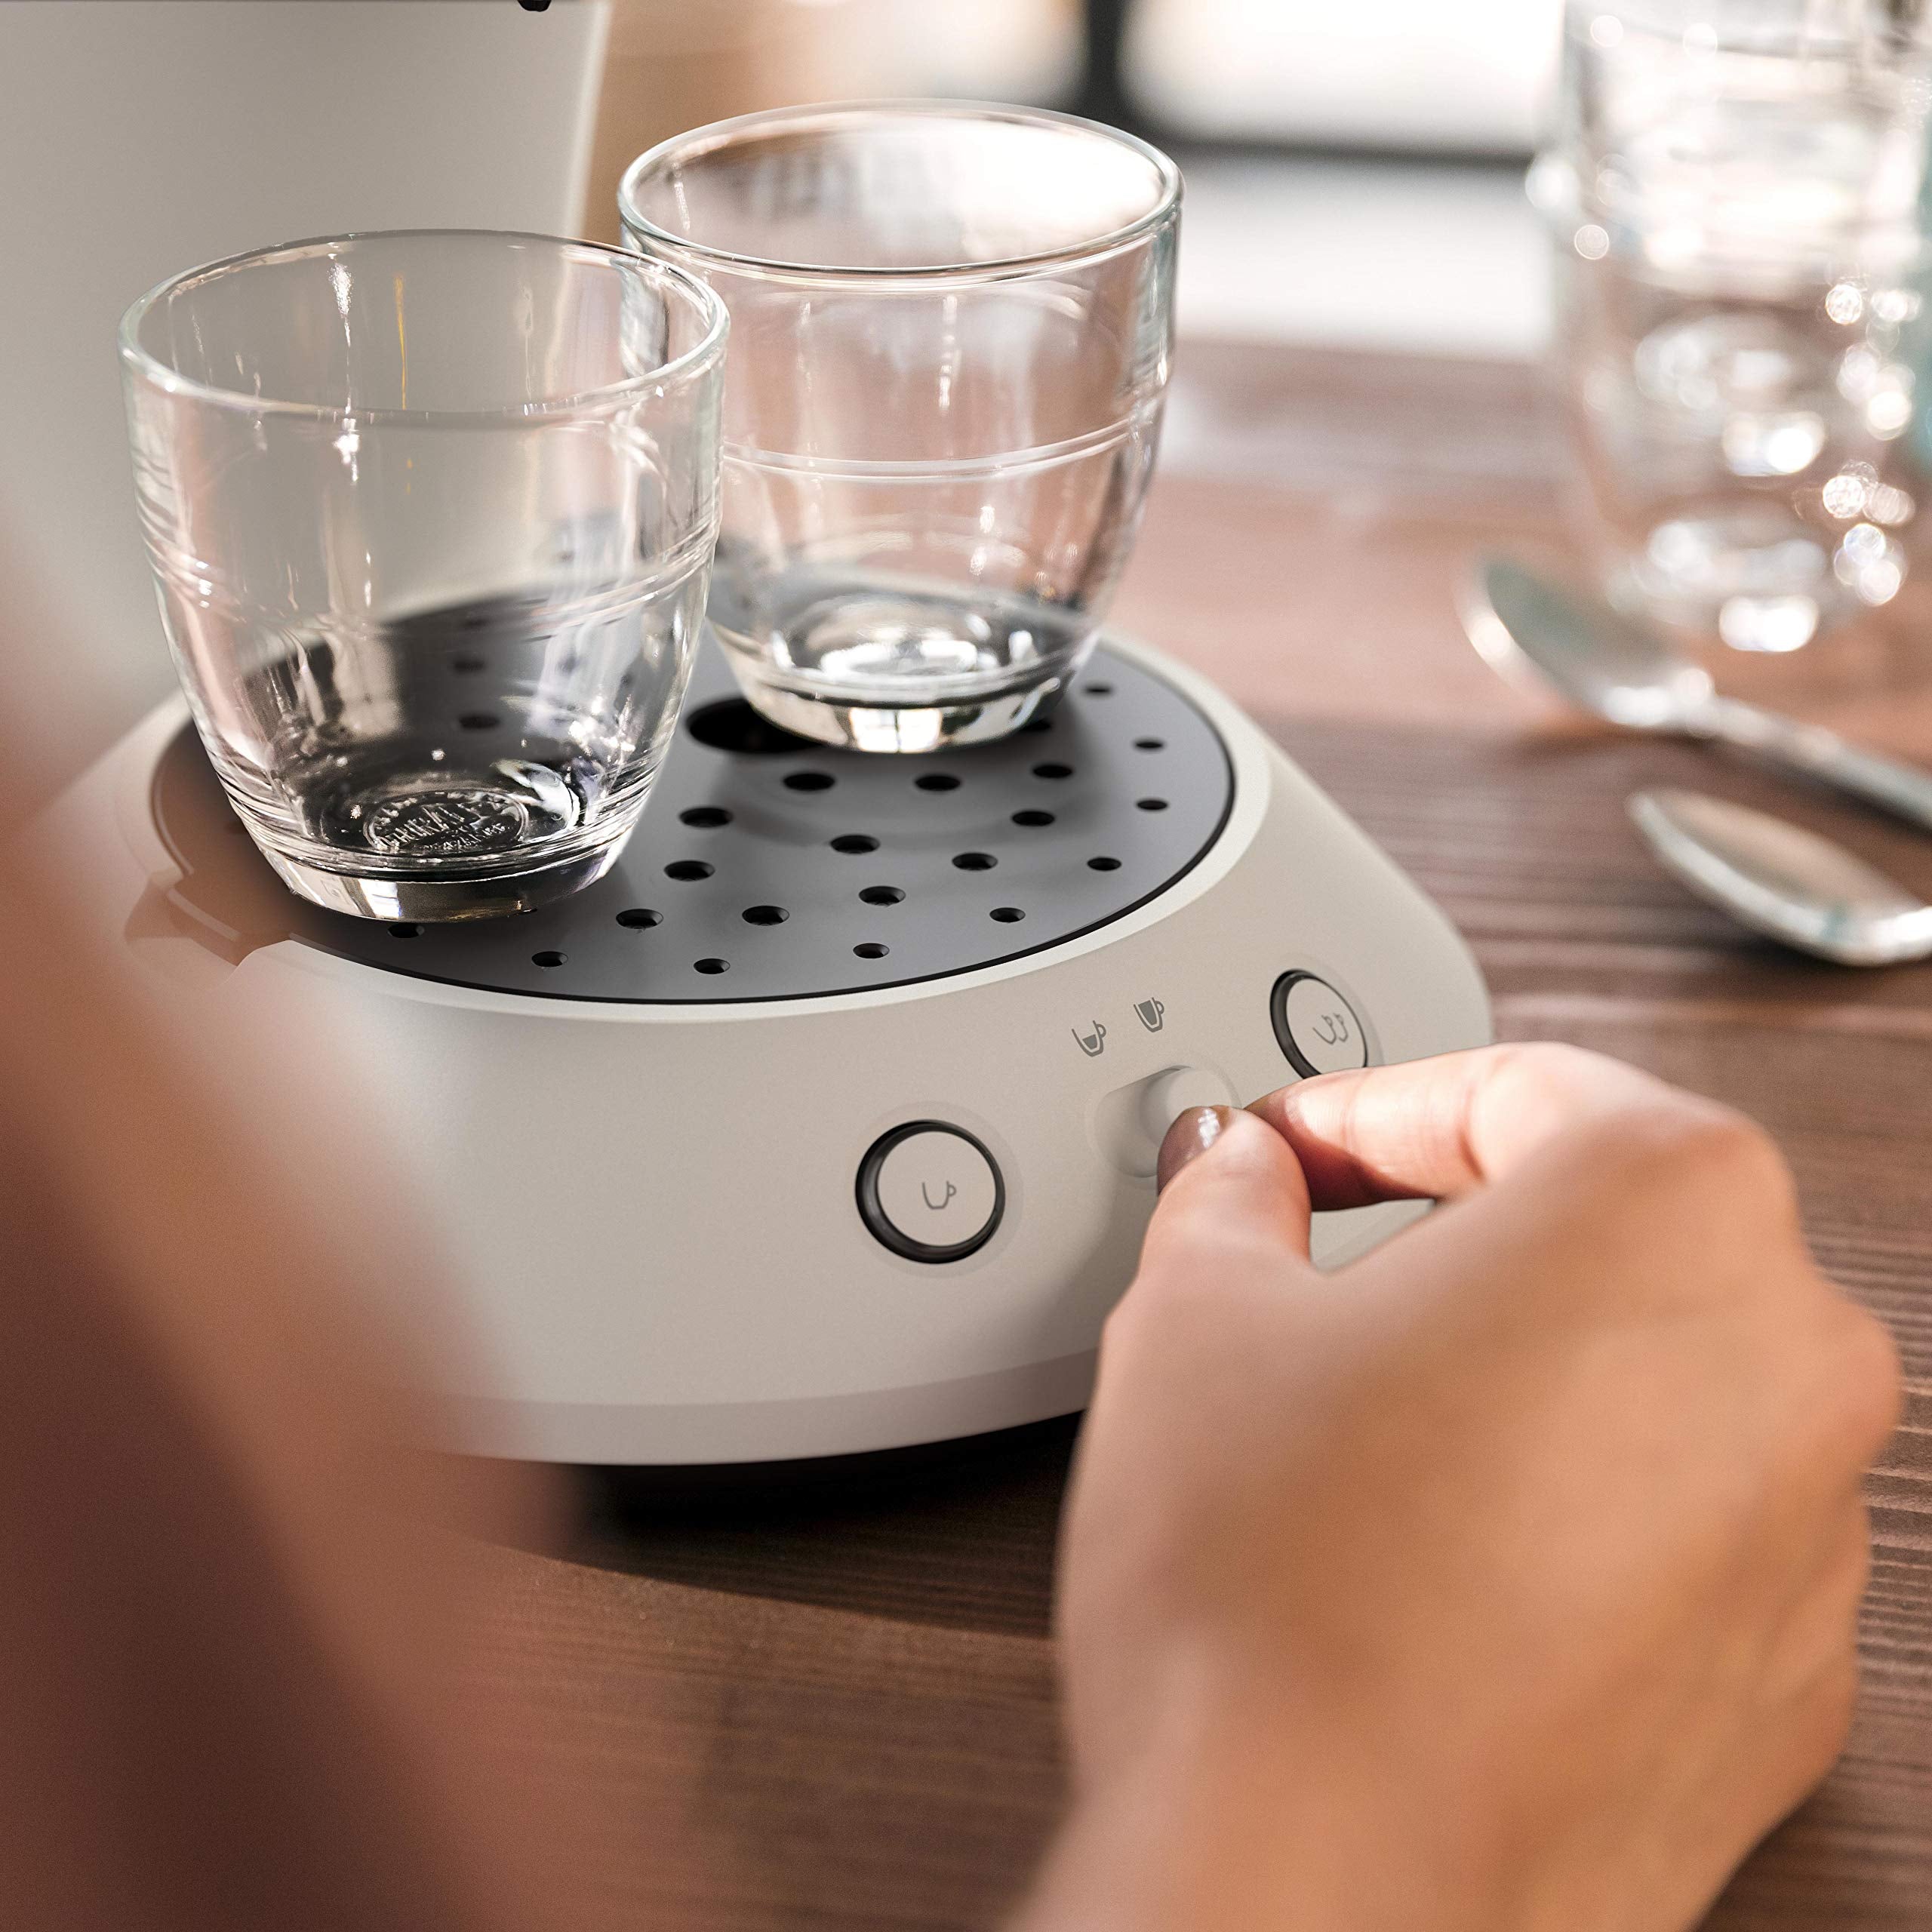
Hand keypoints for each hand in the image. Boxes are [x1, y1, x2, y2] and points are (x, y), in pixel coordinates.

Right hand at [1019, 1045, 1898, 1931]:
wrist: (1322, 1889)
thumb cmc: (1271, 1590)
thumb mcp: (1195, 1314)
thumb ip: (1232, 1196)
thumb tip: (1244, 1171)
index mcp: (1671, 1204)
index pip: (1513, 1086)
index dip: (1367, 1108)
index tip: (1291, 1149)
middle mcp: (1790, 1353)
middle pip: (1603, 1228)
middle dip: (1448, 1237)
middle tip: (1311, 1275)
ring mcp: (1812, 1533)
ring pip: (1643, 1381)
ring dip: (1508, 1377)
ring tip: (1354, 1441)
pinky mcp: (1785, 1683)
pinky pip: (1672, 1533)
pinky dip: (1562, 1514)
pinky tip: (1426, 1566)